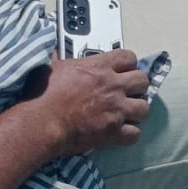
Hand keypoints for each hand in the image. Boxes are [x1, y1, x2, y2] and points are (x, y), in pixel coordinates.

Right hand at [33, 49, 150, 155]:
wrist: (43, 121)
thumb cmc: (45, 95)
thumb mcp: (54, 67)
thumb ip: (62, 60)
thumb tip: (54, 54)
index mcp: (100, 67)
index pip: (129, 57)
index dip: (128, 64)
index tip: (123, 70)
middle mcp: (113, 86)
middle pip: (142, 81)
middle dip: (138, 86)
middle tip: (129, 91)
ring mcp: (116, 109)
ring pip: (144, 107)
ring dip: (137, 110)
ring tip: (128, 113)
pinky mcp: (113, 131)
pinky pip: (135, 134)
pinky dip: (130, 134)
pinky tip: (122, 132)